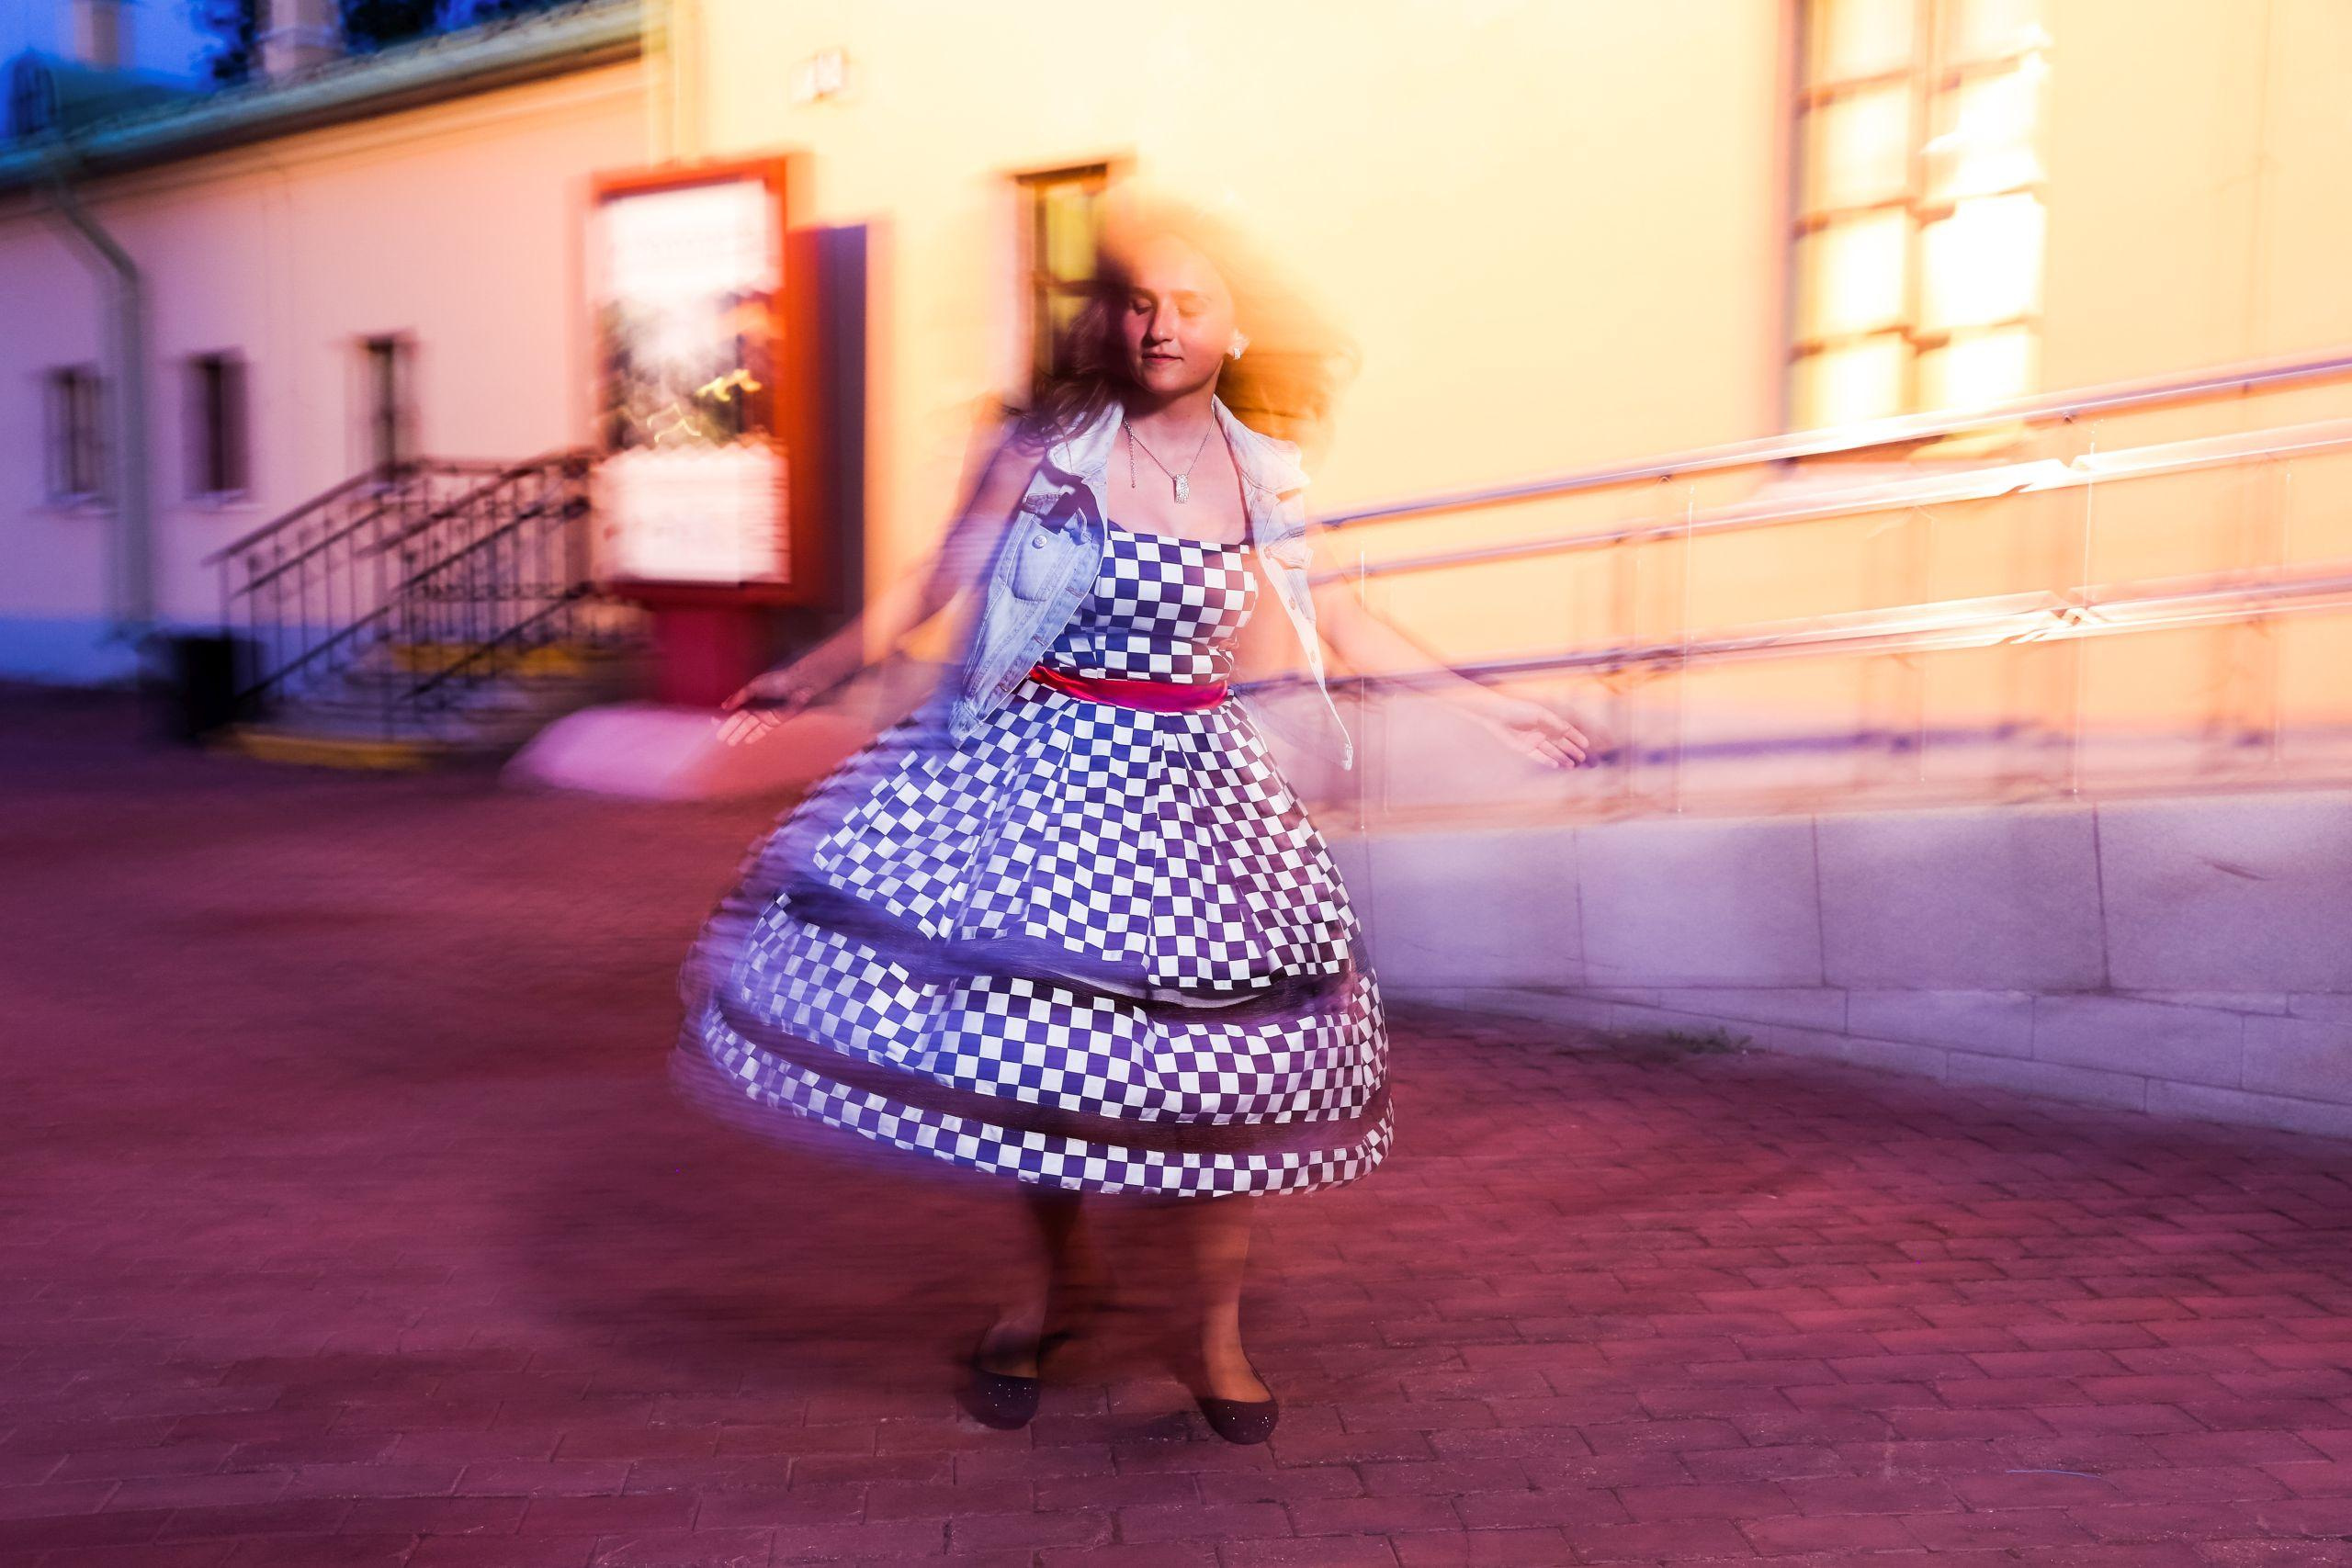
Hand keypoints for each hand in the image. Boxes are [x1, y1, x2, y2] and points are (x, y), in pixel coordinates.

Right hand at [714, 666, 820, 747]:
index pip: (734, 708)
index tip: (714, 722)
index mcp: (749, 696)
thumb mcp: (753, 687)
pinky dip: (755, 736)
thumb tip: (723, 706)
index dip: (724, 715)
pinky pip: (762, 730)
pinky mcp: (774, 721)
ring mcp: (765, 714)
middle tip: (719, 738)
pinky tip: (747, 741)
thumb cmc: (775, 682)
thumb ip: (739, 697)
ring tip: (729, 742)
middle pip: (740, 719)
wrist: (797, 686)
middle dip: (729, 728)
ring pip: (749, 726)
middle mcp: (756, 706)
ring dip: (739, 734)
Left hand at [1466, 689, 1590, 769]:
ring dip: (1562, 757)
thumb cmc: (1518, 709)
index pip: (1565, 729)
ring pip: (1551, 751)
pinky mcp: (1524, 748)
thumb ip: (1554, 722)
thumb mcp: (1539, 714)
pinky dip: (1548, 760)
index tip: (1586, 744)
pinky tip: (1557, 765)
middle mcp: (1542, 731)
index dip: (1576, 737)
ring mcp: (1533, 740)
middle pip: (1560, 742)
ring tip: (1572, 765)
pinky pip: (1539, 756)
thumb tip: (1568, 731)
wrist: (1497, 715)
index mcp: (1547, 720)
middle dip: (1571, 749)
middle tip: (1582, 758)